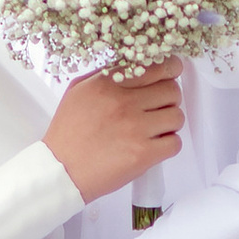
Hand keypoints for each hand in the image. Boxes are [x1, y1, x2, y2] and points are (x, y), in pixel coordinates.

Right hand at [44, 66, 183, 204]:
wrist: (61, 171)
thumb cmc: (68, 135)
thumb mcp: (78, 92)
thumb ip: (105, 76)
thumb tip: (134, 66)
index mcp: (107, 84)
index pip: (155, 66)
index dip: (170, 69)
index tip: (171, 74)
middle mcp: (122, 103)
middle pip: (172, 90)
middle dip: (169, 99)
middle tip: (159, 108)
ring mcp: (135, 129)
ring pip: (177, 116)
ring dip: (169, 123)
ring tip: (154, 129)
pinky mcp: (142, 154)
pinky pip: (175, 143)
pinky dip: (168, 145)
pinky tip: (153, 146)